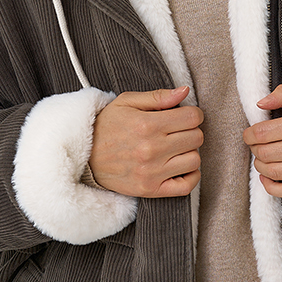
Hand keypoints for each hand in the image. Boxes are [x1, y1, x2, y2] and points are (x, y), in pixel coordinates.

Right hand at [89, 87, 203, 196]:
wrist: (84, 157)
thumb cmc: (106, 127)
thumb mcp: (127, 102)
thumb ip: (158, 96)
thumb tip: (185, 91)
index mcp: (147, 124)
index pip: (193, 117)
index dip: (192, 114)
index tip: (184, 116)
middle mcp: (152, 149)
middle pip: (197, 138)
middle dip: (191, 131)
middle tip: (178, 131)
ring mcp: (152, 172)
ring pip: (195, 160)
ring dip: (190, 152)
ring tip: (176, 148)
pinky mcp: (151, 189)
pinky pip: (186, 186)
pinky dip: (191, 176)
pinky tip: (182, 166)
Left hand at [243, 83, 281, 197]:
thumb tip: (261, 104)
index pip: (262, 133)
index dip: (249, 134)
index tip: (249, 134)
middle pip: (264, 153)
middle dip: (254, 148)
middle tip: (256, 144)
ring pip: (272, 171)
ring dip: (260, 165)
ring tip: (263, 157)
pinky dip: (270, 187)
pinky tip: (267, 177)